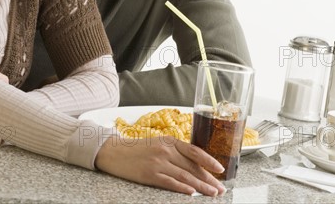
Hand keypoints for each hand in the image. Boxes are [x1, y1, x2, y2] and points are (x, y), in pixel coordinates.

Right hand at [95, 135, 225, 196]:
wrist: (113, 151)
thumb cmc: (137, 149)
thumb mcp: (158, 144)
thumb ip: (175, 151)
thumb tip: (195, 164)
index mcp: (170, 141)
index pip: (195, 151)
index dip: (209, 161)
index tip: (221, 170)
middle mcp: (166, 150)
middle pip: (192, 166)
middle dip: (209, 178)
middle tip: (220, 188)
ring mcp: (158, 162)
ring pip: (185, 175)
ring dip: (201, 186)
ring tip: (212, 193)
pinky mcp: (149, 174)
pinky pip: (169, 182)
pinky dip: (182, 188)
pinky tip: (191, 193)